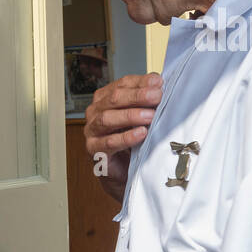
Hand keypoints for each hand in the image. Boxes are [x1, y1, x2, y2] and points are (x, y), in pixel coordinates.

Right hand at [83, 74, 161, 202]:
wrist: (123, 169)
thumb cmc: (131, 139)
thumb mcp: (140, 115)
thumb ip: (147, 98)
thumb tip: (157, 82)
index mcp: (105, 99)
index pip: (121, 85)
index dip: (140, 83)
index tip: (158, 83)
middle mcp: (95, 113)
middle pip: (113, 99)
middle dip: (137, 96)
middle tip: (156, 96)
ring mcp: (92, 131)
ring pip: (106, 119)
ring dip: (130, 115)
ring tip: (150, 116)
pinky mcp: (94, 150)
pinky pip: (108, 142)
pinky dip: (125, 137)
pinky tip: (141, 133)